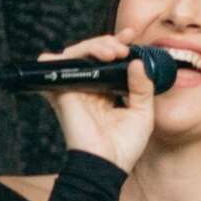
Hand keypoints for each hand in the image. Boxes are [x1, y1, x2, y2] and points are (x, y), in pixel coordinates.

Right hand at [43, 34, 156, 174]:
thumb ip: (142, 87)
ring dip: (94, 46)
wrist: (107, 165)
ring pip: (76, 54)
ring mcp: (74, 90)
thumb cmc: (124, 146)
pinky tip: (88, 56)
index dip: (118, 44)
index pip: (108, 61)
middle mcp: (88, 88)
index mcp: (106, 92)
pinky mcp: (63, 94)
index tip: (132, 35)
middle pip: (91, 53)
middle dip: (107, 42)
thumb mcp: (143, 112)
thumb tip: (137, 62)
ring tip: (113, 51)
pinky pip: (57, 68)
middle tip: (123, 47)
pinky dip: (65, 57)